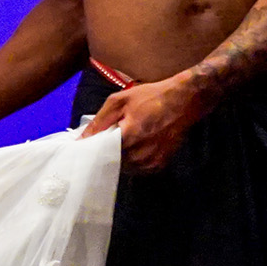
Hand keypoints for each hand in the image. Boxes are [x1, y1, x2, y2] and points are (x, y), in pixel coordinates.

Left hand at [79, 73, 209, 171]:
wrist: (185, 100)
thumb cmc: (151, 97)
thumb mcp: (119, 101)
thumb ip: (99, 121)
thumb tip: (81, 139)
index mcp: (129, 138)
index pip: (101, 153)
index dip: (92, 149)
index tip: (85, 145)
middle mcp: (141, 154)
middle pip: (112, 161)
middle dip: (106, 152)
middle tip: (107, 138)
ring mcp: (152, 162)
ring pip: (125, 167)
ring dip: (120, 157)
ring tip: (123, 140)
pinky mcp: (160, 164)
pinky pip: (138, 169)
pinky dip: (133, 161)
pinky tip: (134, 147)